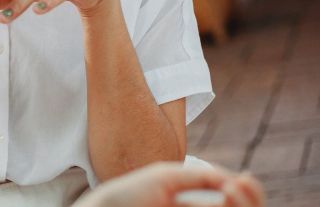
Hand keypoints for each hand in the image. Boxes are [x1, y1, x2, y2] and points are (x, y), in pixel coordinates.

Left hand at [75, 162, 264, 206]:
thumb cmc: (131, 192)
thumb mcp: (168, 178)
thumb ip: (201, 177)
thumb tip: (237, 181)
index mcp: (193, 205)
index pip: (232, 202)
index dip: (248, 193)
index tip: (244, 178)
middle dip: (249, 201)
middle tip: (236, 186)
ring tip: (229, 190)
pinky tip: (223, 199)